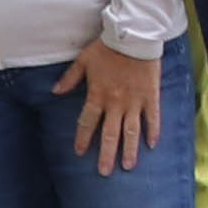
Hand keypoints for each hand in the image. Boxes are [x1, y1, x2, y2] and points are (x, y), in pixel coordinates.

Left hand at [62, 38, 162, 169]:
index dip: (83, 138)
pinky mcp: (151, 96)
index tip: (80, 153)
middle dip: (107, 155)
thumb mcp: (84, 60)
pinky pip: (153, 117)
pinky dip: (153, 131)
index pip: (88, 123)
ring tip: (128, 166)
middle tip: (104, 172)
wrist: (135, 35)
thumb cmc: (107, 47)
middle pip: (110, 134)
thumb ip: (70, 78)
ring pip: (132, 131)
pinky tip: (153, 145)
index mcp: (98, 95)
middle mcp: (116, 103)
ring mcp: (135, 102)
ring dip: (129, 150)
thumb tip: (54, 92)